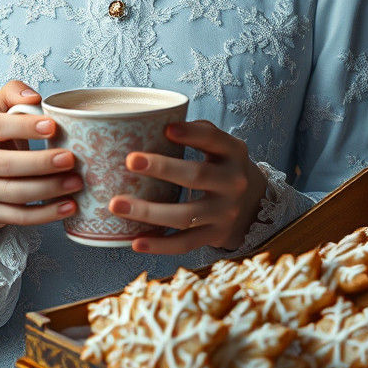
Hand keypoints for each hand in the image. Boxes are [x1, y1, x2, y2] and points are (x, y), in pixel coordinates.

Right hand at [0, 80, 80, 250]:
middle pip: (7, 165)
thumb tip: (32, 98)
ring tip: (77, 182)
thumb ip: (12, 93)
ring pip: (15, 194)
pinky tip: (70, 206)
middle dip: (42, 163)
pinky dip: (47, 214)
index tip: (53, 126)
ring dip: (50, 189)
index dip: (25, 127)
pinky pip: (20, 217)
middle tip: (71, 159)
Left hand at [107, 120, 267, 253]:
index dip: (191, 134)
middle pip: (197, 176)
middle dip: (163, 168)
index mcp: (233, 152)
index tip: (166, 129)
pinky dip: (160, 245)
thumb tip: (145, 122)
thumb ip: (192, 132)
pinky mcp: (215, 236)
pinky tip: (135, 242)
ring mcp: (225, 212)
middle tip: (130, 160)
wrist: (252, 204)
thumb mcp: (218, 145)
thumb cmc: (218, 165)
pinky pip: (185, 244)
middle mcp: (233, 182)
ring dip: (149, 212)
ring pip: (186, 215)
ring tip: (116, 205)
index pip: (213, 139)